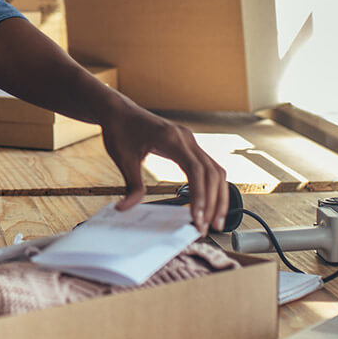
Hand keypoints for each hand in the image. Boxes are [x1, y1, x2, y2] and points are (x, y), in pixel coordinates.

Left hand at [102, 109, 227, 231]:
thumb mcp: (122, 158)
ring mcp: (190, 141)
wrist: (119, 111)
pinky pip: (209, 167)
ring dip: (218, 196)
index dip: (200, 195)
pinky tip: (209, 203)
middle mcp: (186, 138)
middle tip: (209, 227)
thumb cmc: (120, 130)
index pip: (195, 169)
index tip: (197, 217)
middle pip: (212, 172)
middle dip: (214, 201)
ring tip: (214, 220)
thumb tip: (126, 208)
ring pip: (216, 170)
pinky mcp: (189, 146)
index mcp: (171, 138)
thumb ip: (130, 185)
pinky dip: (213, 186)